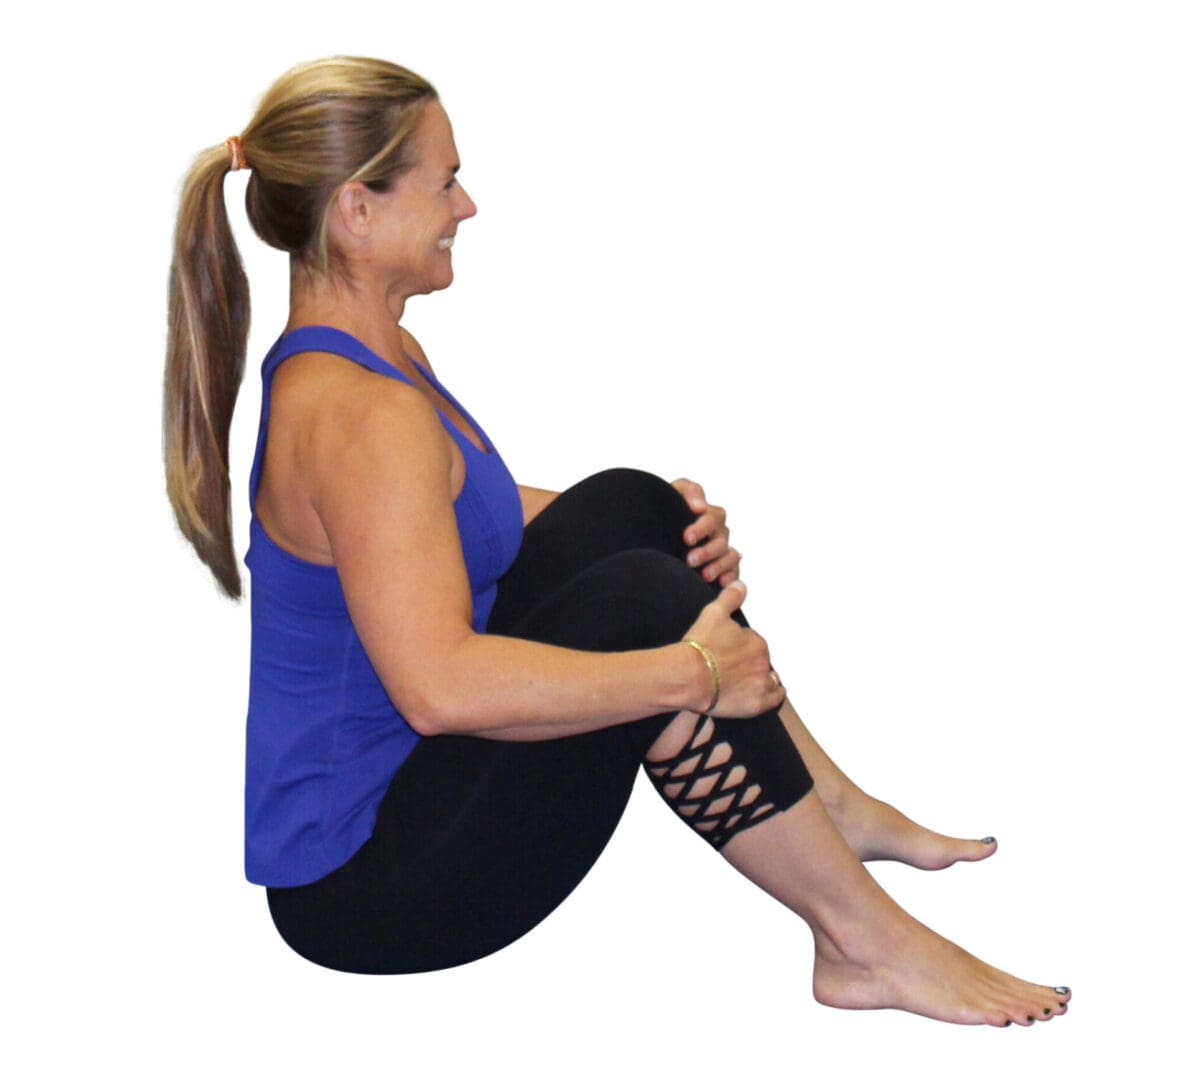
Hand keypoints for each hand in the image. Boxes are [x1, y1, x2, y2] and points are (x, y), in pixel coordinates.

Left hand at [671, 477, 741, 587]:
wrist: (658, 534)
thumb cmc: (667, 512)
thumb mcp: (674, 494)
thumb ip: (688, 490)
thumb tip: (700, 506)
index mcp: (709, 515)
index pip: (712, 518)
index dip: (701, 528)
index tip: (686, 538)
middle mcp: (719, 533)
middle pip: (721, 541)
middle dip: (706, 551)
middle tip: (690, 560)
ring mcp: (723, 551)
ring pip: (730, 556)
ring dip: (718, 566)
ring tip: (704, 576)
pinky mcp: (726, 568)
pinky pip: (735, 571)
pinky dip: (730, 576)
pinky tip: (720, 583)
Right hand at [681, 582, 784, 717]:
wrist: (688, 677)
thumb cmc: (699, 646)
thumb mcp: (713, 613)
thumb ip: (730, 597)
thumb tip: (741, 584)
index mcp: (757, 641)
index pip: (753, 643)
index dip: (741, 647)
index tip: (728, 652)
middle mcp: (763, 662)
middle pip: (761, 661)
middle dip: (750, 662)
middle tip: (731, 668)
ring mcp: (761, 684)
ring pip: (770, 679)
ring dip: (762, 678)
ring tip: (746, 681)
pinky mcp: (756, 704)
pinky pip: (774, 698)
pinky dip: (774, 695)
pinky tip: (769, 693)